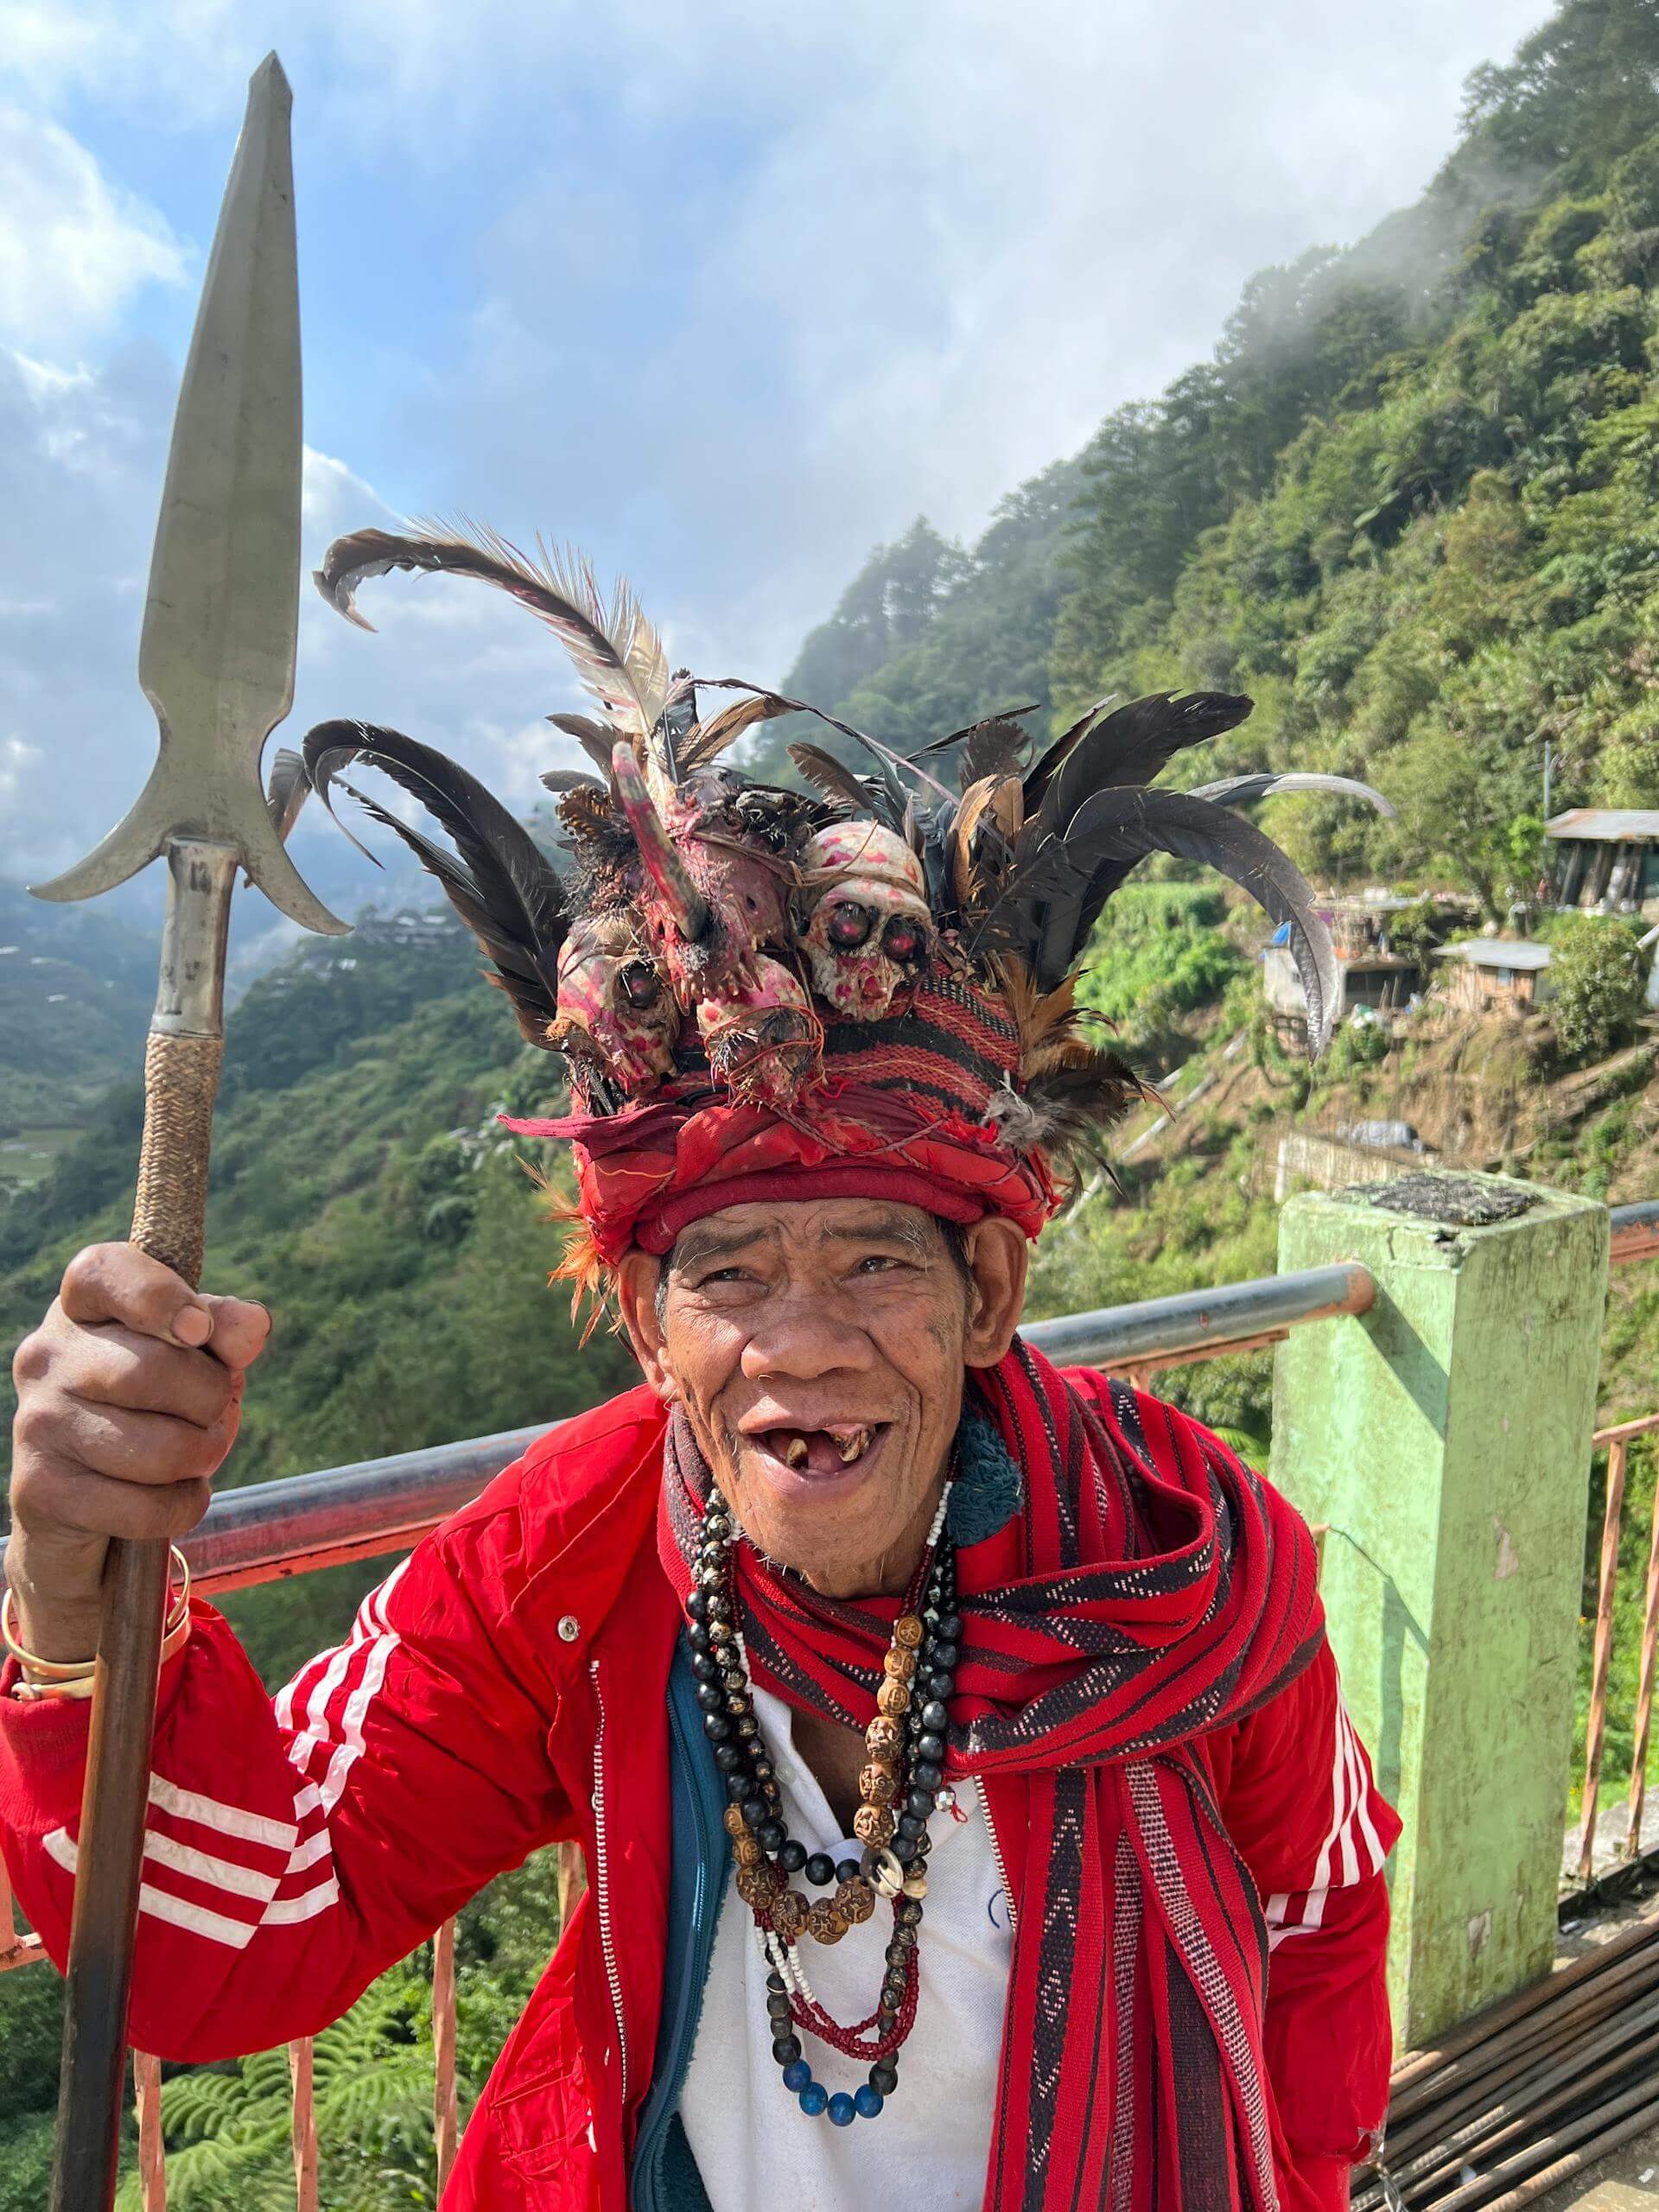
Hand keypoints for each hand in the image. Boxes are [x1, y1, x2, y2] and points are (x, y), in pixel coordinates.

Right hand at [7, 1244, 269, 1662]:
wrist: (88, 1501)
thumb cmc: (153, 1409)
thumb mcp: (194, 1359)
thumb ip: (225, 1332)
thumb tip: (252, 1325)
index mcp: (82, 1307)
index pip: (102, 1272)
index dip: (158, 1295)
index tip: (200, 1329)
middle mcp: (47, 1356)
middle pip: (153, 1370)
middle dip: (210, 1400)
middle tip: (215, 1412)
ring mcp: (36, 1422)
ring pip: (159, 1448)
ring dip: (203, 1457)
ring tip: (198, 1454)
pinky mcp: (40, 1488)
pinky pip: (145, 1505)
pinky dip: (184, 1506)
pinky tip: (176, 1496)